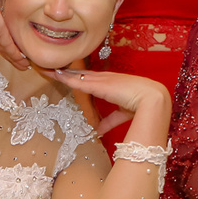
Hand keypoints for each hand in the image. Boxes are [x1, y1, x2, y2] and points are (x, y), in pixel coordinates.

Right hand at [0, 0, 28, 70]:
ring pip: (9, 48)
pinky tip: (23, 63)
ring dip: (16, 58)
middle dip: (11, 55)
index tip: (6, 56)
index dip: (1, 49)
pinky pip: (10, 47)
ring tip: (25, 66)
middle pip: (3, 45)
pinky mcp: (0, 30)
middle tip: (21, 64)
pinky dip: (16, 56)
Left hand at [46, 69, 169, 136]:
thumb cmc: (142, 106)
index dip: (76, 77)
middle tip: (48, 67)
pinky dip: (65, 77)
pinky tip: (55, 74)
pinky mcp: (98, 84)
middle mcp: (105, 79)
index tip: (64, 75)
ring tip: (45, 68)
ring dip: (60, 72)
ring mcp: (101, 80)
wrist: (152, 100)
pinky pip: (78, 80)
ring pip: (75, 75)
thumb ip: (110, 121)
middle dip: (64, 71)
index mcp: (112, 84)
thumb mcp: (122, 114)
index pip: (89, 79)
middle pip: (79, 73)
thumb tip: (99, 131)